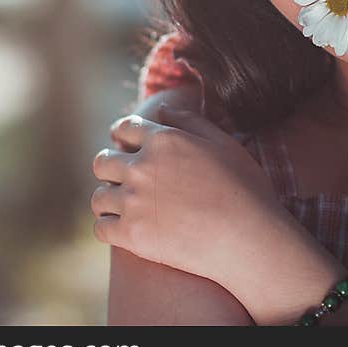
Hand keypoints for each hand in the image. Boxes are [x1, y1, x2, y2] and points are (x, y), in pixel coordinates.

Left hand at [90, 105, 292, 286]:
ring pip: (98, 197)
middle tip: (122, 179)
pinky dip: (109, 228)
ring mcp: (134, 202)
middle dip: (110, 168)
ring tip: (122, 207)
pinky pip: (101, 228)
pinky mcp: (131, 235)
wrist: (249, 239)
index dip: (123, 135)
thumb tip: (162, 108)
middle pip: (102, 162)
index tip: (124, 144)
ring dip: (109, 200)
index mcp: (163, 139)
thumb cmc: (244, 188)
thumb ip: (189, 121)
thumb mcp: (223, 143)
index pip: (125, 128)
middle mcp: (142, 166)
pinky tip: (123, 229)